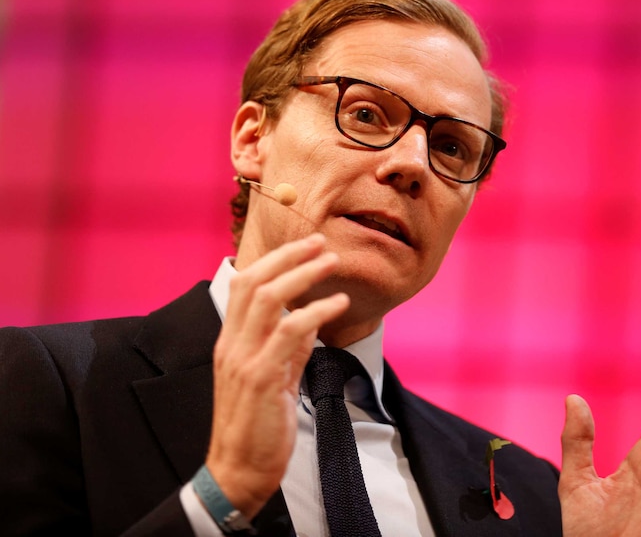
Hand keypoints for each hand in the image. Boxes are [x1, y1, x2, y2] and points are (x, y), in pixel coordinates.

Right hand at [204, 234, 349, 517]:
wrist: (238, 471)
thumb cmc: (256, 427)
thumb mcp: (272, 380)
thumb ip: (288, 350)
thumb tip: (309, 322)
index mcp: (230, 342)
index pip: (243, 286)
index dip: (272, 260)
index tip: (301, 247)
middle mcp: (231, 344)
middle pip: (253, 282)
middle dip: (288, 256)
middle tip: (319, 242)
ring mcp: (244, 359)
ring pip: (269, 299)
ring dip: (303, 274)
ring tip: (331, 262)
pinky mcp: (262, 377)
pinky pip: (290, 332)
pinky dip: (317, 312)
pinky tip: (338, 304)